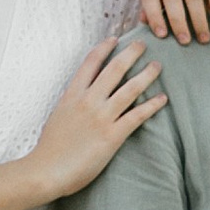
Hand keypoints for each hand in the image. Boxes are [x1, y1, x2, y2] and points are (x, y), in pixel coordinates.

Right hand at [31, 37, 164, 196]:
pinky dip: (152, 105)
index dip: (104, 48)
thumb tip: (78, 98)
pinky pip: (137, 115)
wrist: (46, 170)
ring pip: (130, 88)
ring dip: (146, 74)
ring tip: (157, 65)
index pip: (90, 63)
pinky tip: (162, 98)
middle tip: (143, 44)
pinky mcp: (112, 135)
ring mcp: (101, 117)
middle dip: (131, 53)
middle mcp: (88, 101)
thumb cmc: (49, 149)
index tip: (115, 39)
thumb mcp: (57, 116)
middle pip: (114, 69)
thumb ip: (71, 104)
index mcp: (72, 95)